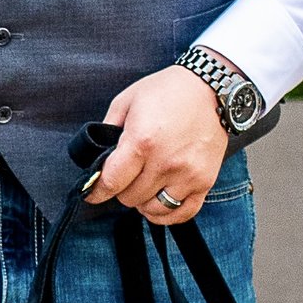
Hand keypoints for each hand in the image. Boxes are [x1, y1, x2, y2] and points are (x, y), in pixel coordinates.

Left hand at [90, 65, 227, 228]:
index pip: (111, 182)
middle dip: (121, 189)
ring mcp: (188, 175)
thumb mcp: (126, 101)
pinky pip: (182, 213)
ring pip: (153, 209)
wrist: (210, 88)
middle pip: (130, 198)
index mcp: (141, 142)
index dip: (96, 191)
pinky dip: (167, 214)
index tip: (91, 193)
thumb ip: (107, 130)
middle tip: (125, 176)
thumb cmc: (166, 91)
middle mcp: (165, 163)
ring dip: (143, 201)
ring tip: (142, 186)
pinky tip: (159, 202)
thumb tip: (97, 159)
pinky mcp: (205, 181)